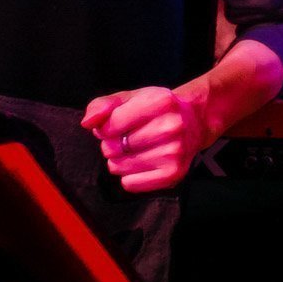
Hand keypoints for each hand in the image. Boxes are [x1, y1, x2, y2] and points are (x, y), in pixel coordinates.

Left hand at [81, 87, 209, 192]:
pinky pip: (129, 184)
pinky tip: (144, 162)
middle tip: (130, 137)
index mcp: (160, 102)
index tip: (120, 124)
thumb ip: (102, 105)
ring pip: (118, 167)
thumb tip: (88, 123)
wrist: (195, 121)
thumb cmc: (157, 110)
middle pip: (112, 148)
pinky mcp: (173, 174)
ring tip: (137, 150)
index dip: (107, 127)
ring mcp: (174, 152)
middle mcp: (171, 127)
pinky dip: (130, 176)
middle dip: (113, 144)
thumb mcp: (130, 98)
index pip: (110, 125)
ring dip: (121, 160)